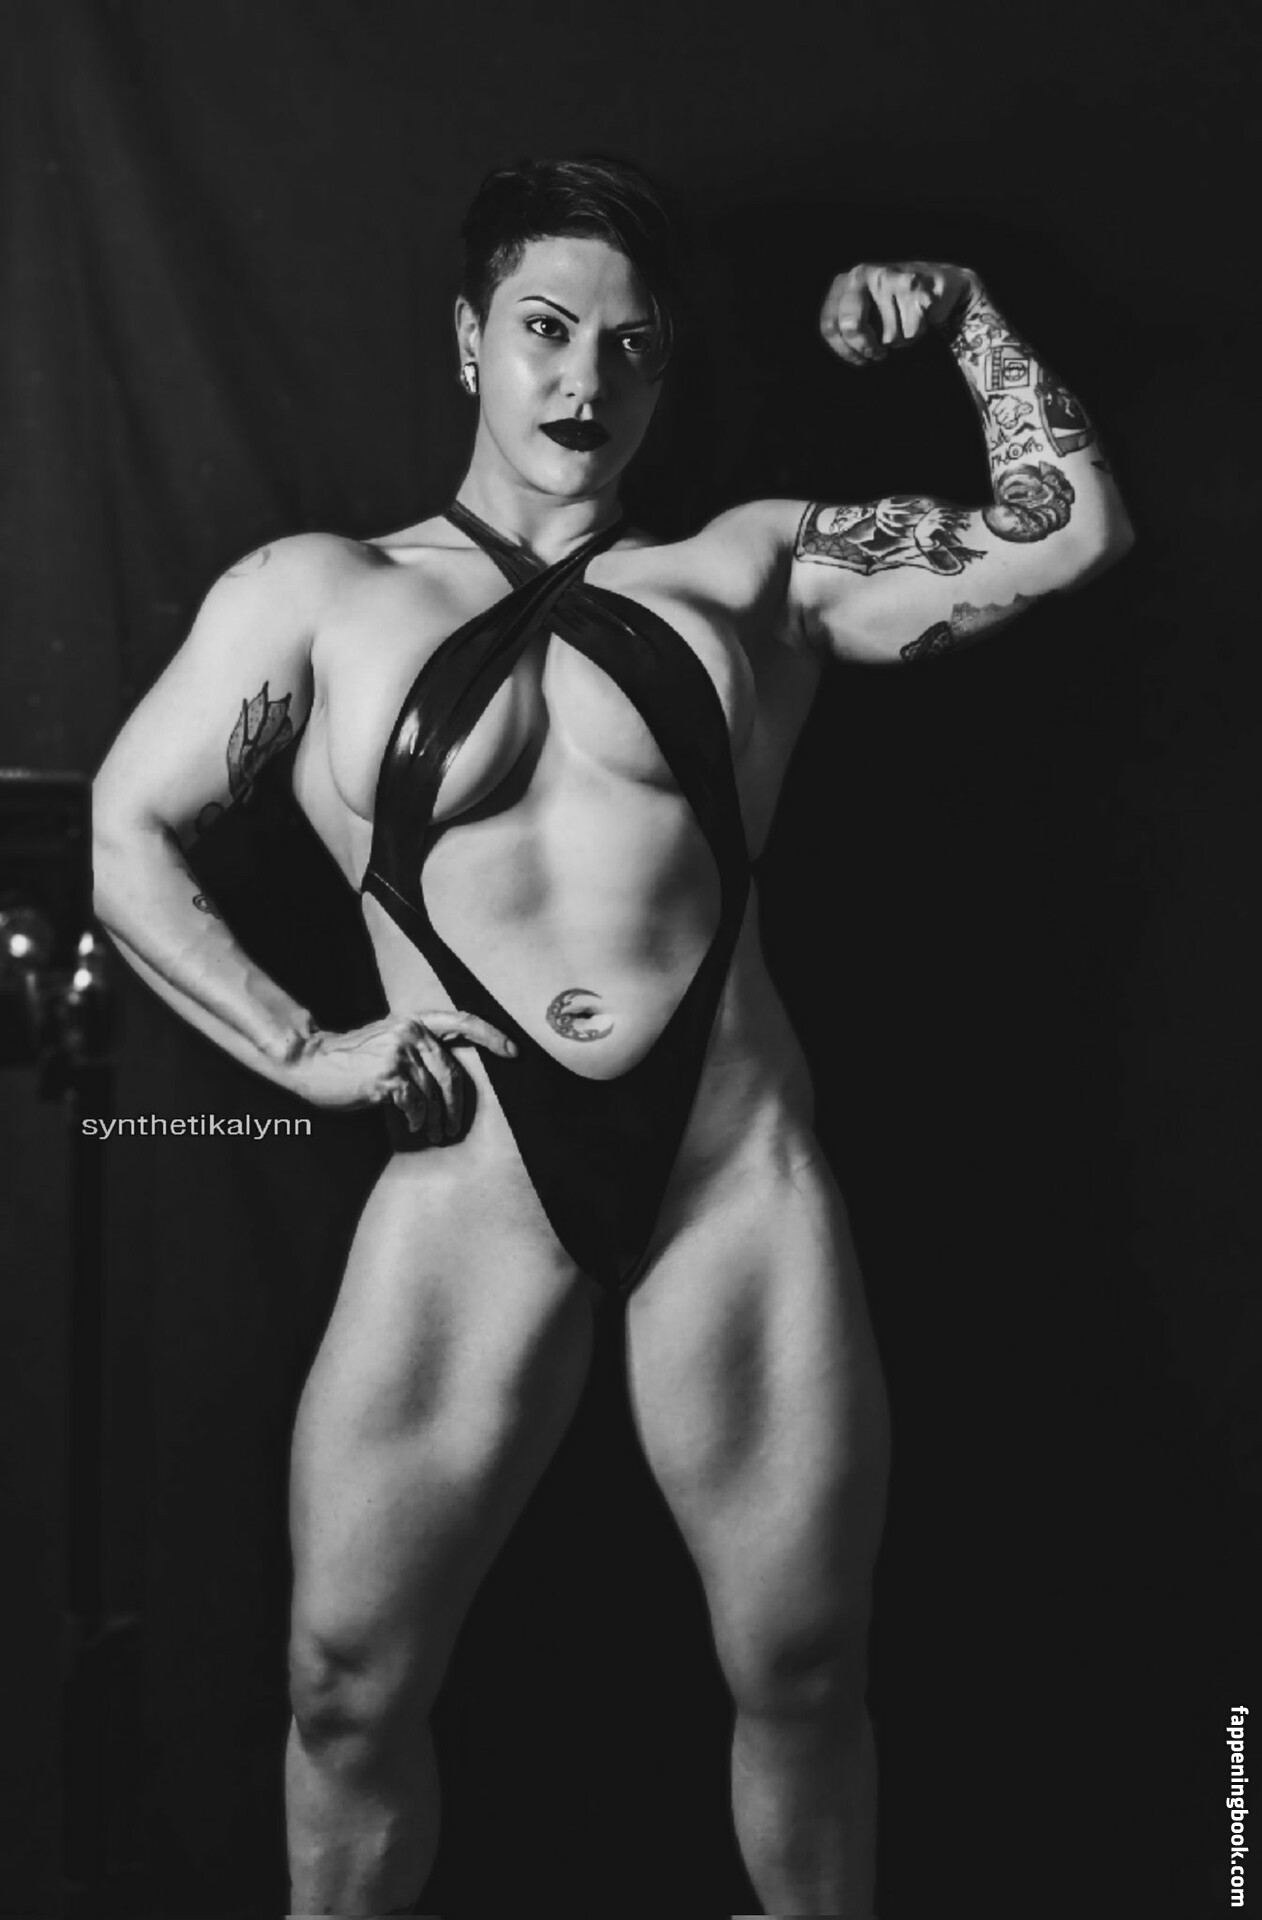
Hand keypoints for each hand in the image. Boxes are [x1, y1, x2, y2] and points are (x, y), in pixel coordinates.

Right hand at [290, 1009, 515, 1143]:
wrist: (311, 1062)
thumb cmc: (351, 1060)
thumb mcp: (389, 1043)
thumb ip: (419, 1051)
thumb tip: (451, 1081)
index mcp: (414, 1022)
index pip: (462, 1021)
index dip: (492, 1035)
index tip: (514, 1052)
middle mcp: (410, 1032)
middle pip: (452, 1073)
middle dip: (458, 1105)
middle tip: (454, 1128)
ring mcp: (399, 1053)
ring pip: (434, 1094)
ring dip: (437, 1120)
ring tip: (435, 1135)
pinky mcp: (387, 1076)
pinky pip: (416, 1104)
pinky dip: (417, 1119)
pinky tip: (412, 1128)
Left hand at [820, 261, 982, 366]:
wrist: (940, 285)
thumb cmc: (897, 307)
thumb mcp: (866, 316)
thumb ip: (849, 329)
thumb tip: (846, 348)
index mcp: (844, 282)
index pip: (829, 326)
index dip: (845, 351)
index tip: (860, 358)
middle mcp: (861, 274)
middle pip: (851, 326)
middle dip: (867, 348)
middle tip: (879, 353)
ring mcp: (887, 277)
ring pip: (887, 334)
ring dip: (899, 340)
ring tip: (905, 321)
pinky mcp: (914, 285)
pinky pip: (910, 330)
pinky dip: (917, 332)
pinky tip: (920, 316)